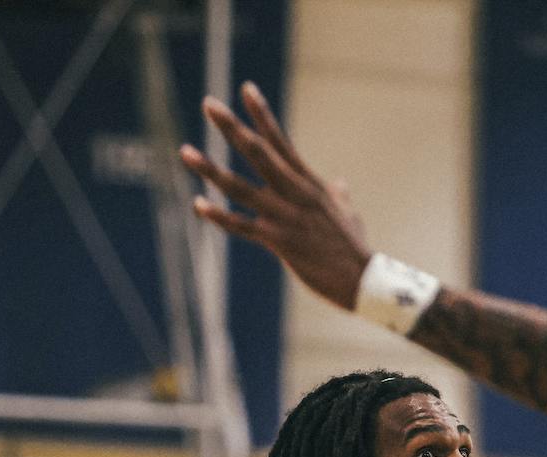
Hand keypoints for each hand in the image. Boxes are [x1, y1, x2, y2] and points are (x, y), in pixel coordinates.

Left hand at [180, 83, 372, 310]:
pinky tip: (198, 204)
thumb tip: (340, 183)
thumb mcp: (348, 212)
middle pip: (257, 152)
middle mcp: (294, 193)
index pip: (280, 141)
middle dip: (231, 127)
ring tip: (185, 151)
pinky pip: (241, 226)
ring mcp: (284, 216)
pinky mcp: (278, 241)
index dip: (262, 114)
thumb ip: (339, 194)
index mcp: (308, 182)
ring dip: (210, 169)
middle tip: (208, 104)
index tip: (246, 88)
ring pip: (240, 187)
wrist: (361, 278)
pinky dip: (219, 216)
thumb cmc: (354, 246)